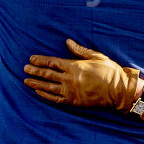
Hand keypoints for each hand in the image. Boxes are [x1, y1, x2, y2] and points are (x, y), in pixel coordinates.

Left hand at [24, 40, 142, 110]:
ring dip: (36, 84)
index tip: (31, 59)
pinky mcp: (73, 102)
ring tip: (26, 81)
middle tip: (24, 69)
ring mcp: (70, 92)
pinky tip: (38, 92)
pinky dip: (45, 96)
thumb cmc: (110, 72)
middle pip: (47, 74)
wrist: (119, 91)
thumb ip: (80, 50)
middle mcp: (70, 79)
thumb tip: (67, 41)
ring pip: (48, 87)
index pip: (52, 62)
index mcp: (74, 66)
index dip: (40, 60)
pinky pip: (55, 99)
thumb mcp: (96, 56)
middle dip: (34, 71)